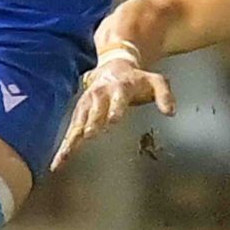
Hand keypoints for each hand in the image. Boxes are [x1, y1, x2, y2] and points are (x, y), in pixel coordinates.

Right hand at [51, 58, 174, 170]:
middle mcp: (99, 96)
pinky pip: (70, 130)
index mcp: (119, 88)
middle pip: (94, 111)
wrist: (113, 66)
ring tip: (65, 156)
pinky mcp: (79, 113)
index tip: (113, 120)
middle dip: (92, 122)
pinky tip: (58, 162)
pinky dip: (64, 145)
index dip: (115, 108)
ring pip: (78, 122)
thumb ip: (165, 95)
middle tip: (88, 135)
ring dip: (72, 138)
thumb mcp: (156, 81)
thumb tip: (170, 112)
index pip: (117, 99)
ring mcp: (86, 104)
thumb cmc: (137, 79)